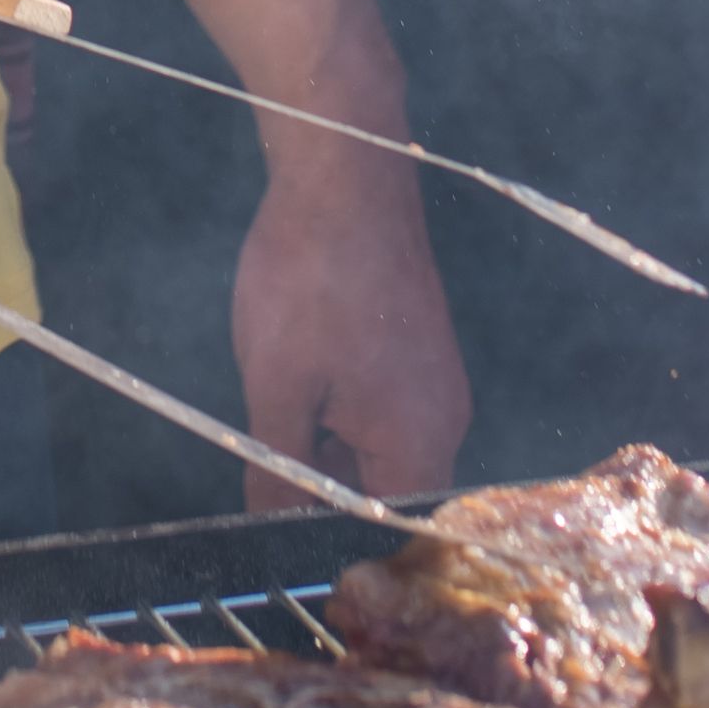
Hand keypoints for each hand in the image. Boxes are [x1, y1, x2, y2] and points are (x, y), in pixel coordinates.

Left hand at [226, 148, 469, 508]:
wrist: (343, 172)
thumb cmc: (310, 279)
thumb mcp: (276, 390)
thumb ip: (276, 472)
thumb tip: (270, 529)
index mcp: (421, 443)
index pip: (381, 528)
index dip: (326, 535)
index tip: (275, 523)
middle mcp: (445, 419)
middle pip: (383, 491)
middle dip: (322, 486)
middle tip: (263, 462)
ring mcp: (436, 381)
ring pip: (378, 447)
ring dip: (327, 444)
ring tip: (280, 408)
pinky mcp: (420, 349)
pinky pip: (384, 407)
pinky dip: (340, 408)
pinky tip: (300, 378)